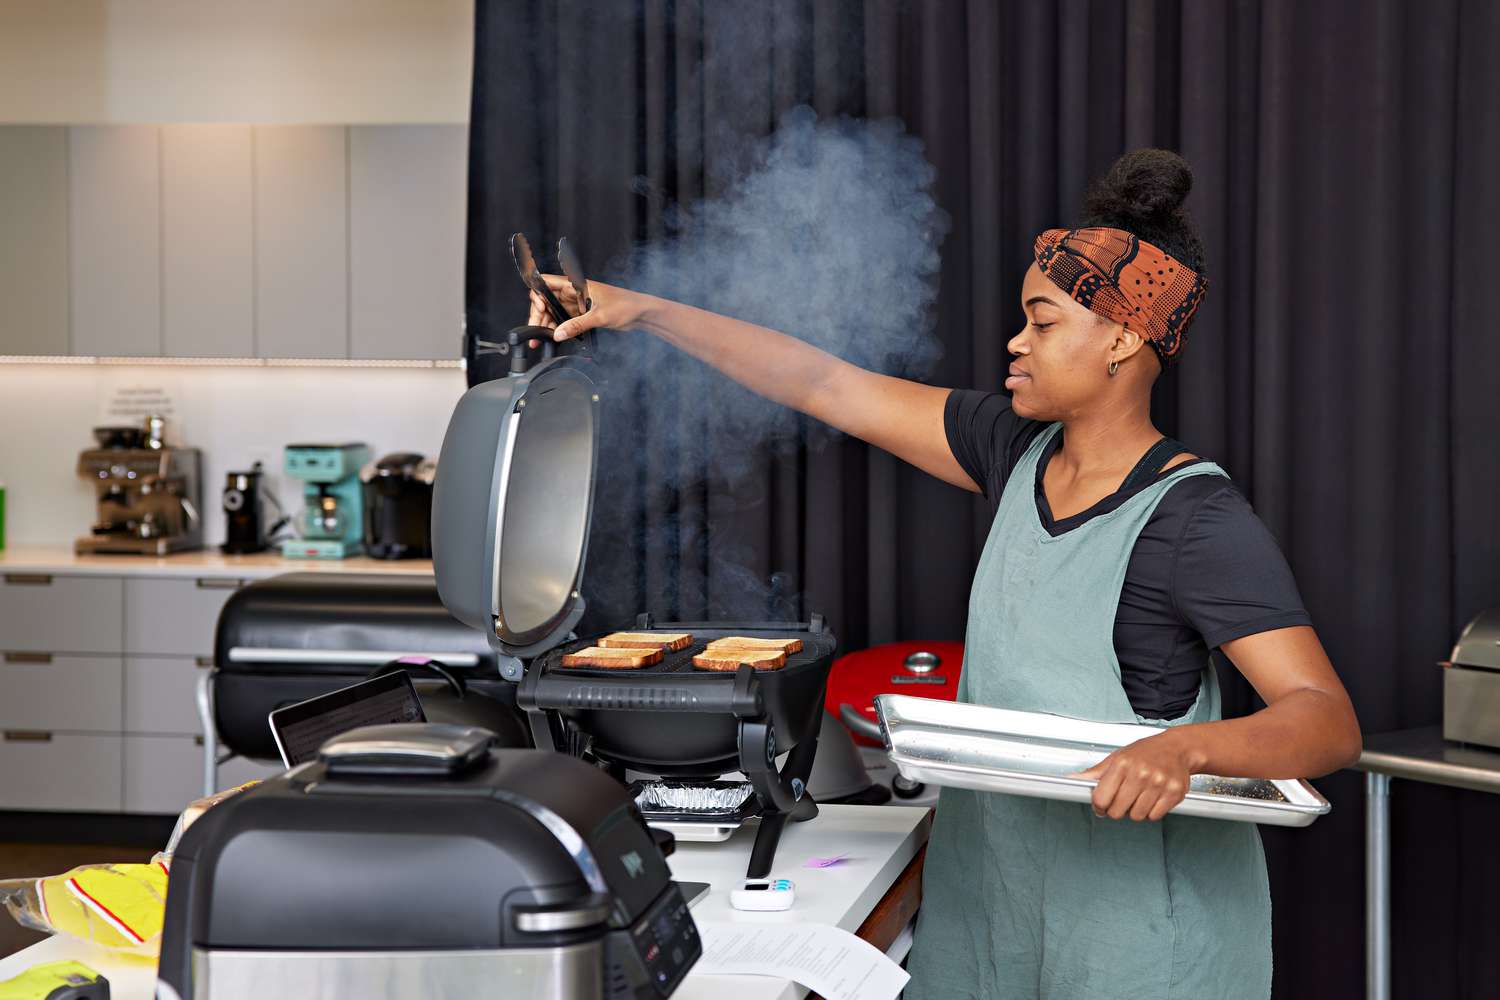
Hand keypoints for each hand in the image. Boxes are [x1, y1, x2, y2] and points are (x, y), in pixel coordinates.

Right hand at [526, 274, 653, 342]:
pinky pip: (564, 321)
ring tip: (540, 339)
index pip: (547, 282)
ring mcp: (577, 304)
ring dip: (546, 325)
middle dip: (539, 315)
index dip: (537, 294)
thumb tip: (558, 334)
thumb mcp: (599, 316)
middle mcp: (573, 293)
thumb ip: (577, 325)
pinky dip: (557, 329)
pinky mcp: (581, 315)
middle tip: (536, 331)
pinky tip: (552, 339)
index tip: (539, 309)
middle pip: (546, 301)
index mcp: (576, 284)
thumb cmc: (626, 305)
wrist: (641, 314)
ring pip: (553, 313)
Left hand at [1073, 730, 1201, 821]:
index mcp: (1122, 764)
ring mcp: (1158, 783)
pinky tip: (1153, 797)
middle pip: (1117, 811)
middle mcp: (1140, 773)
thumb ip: (1096, 772)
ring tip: (1140, 795)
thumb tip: (1073, 779)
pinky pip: (1154, 816)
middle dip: (1117, 809)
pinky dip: (1152, 811)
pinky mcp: (1174, 792)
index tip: (1102, 805)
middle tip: (1123, 799)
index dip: (1099, 806)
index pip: (1101, 798)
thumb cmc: (1146, 752)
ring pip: (1137, 816)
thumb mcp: (1117, 757)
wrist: (1177, 748)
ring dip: (1136, 810)